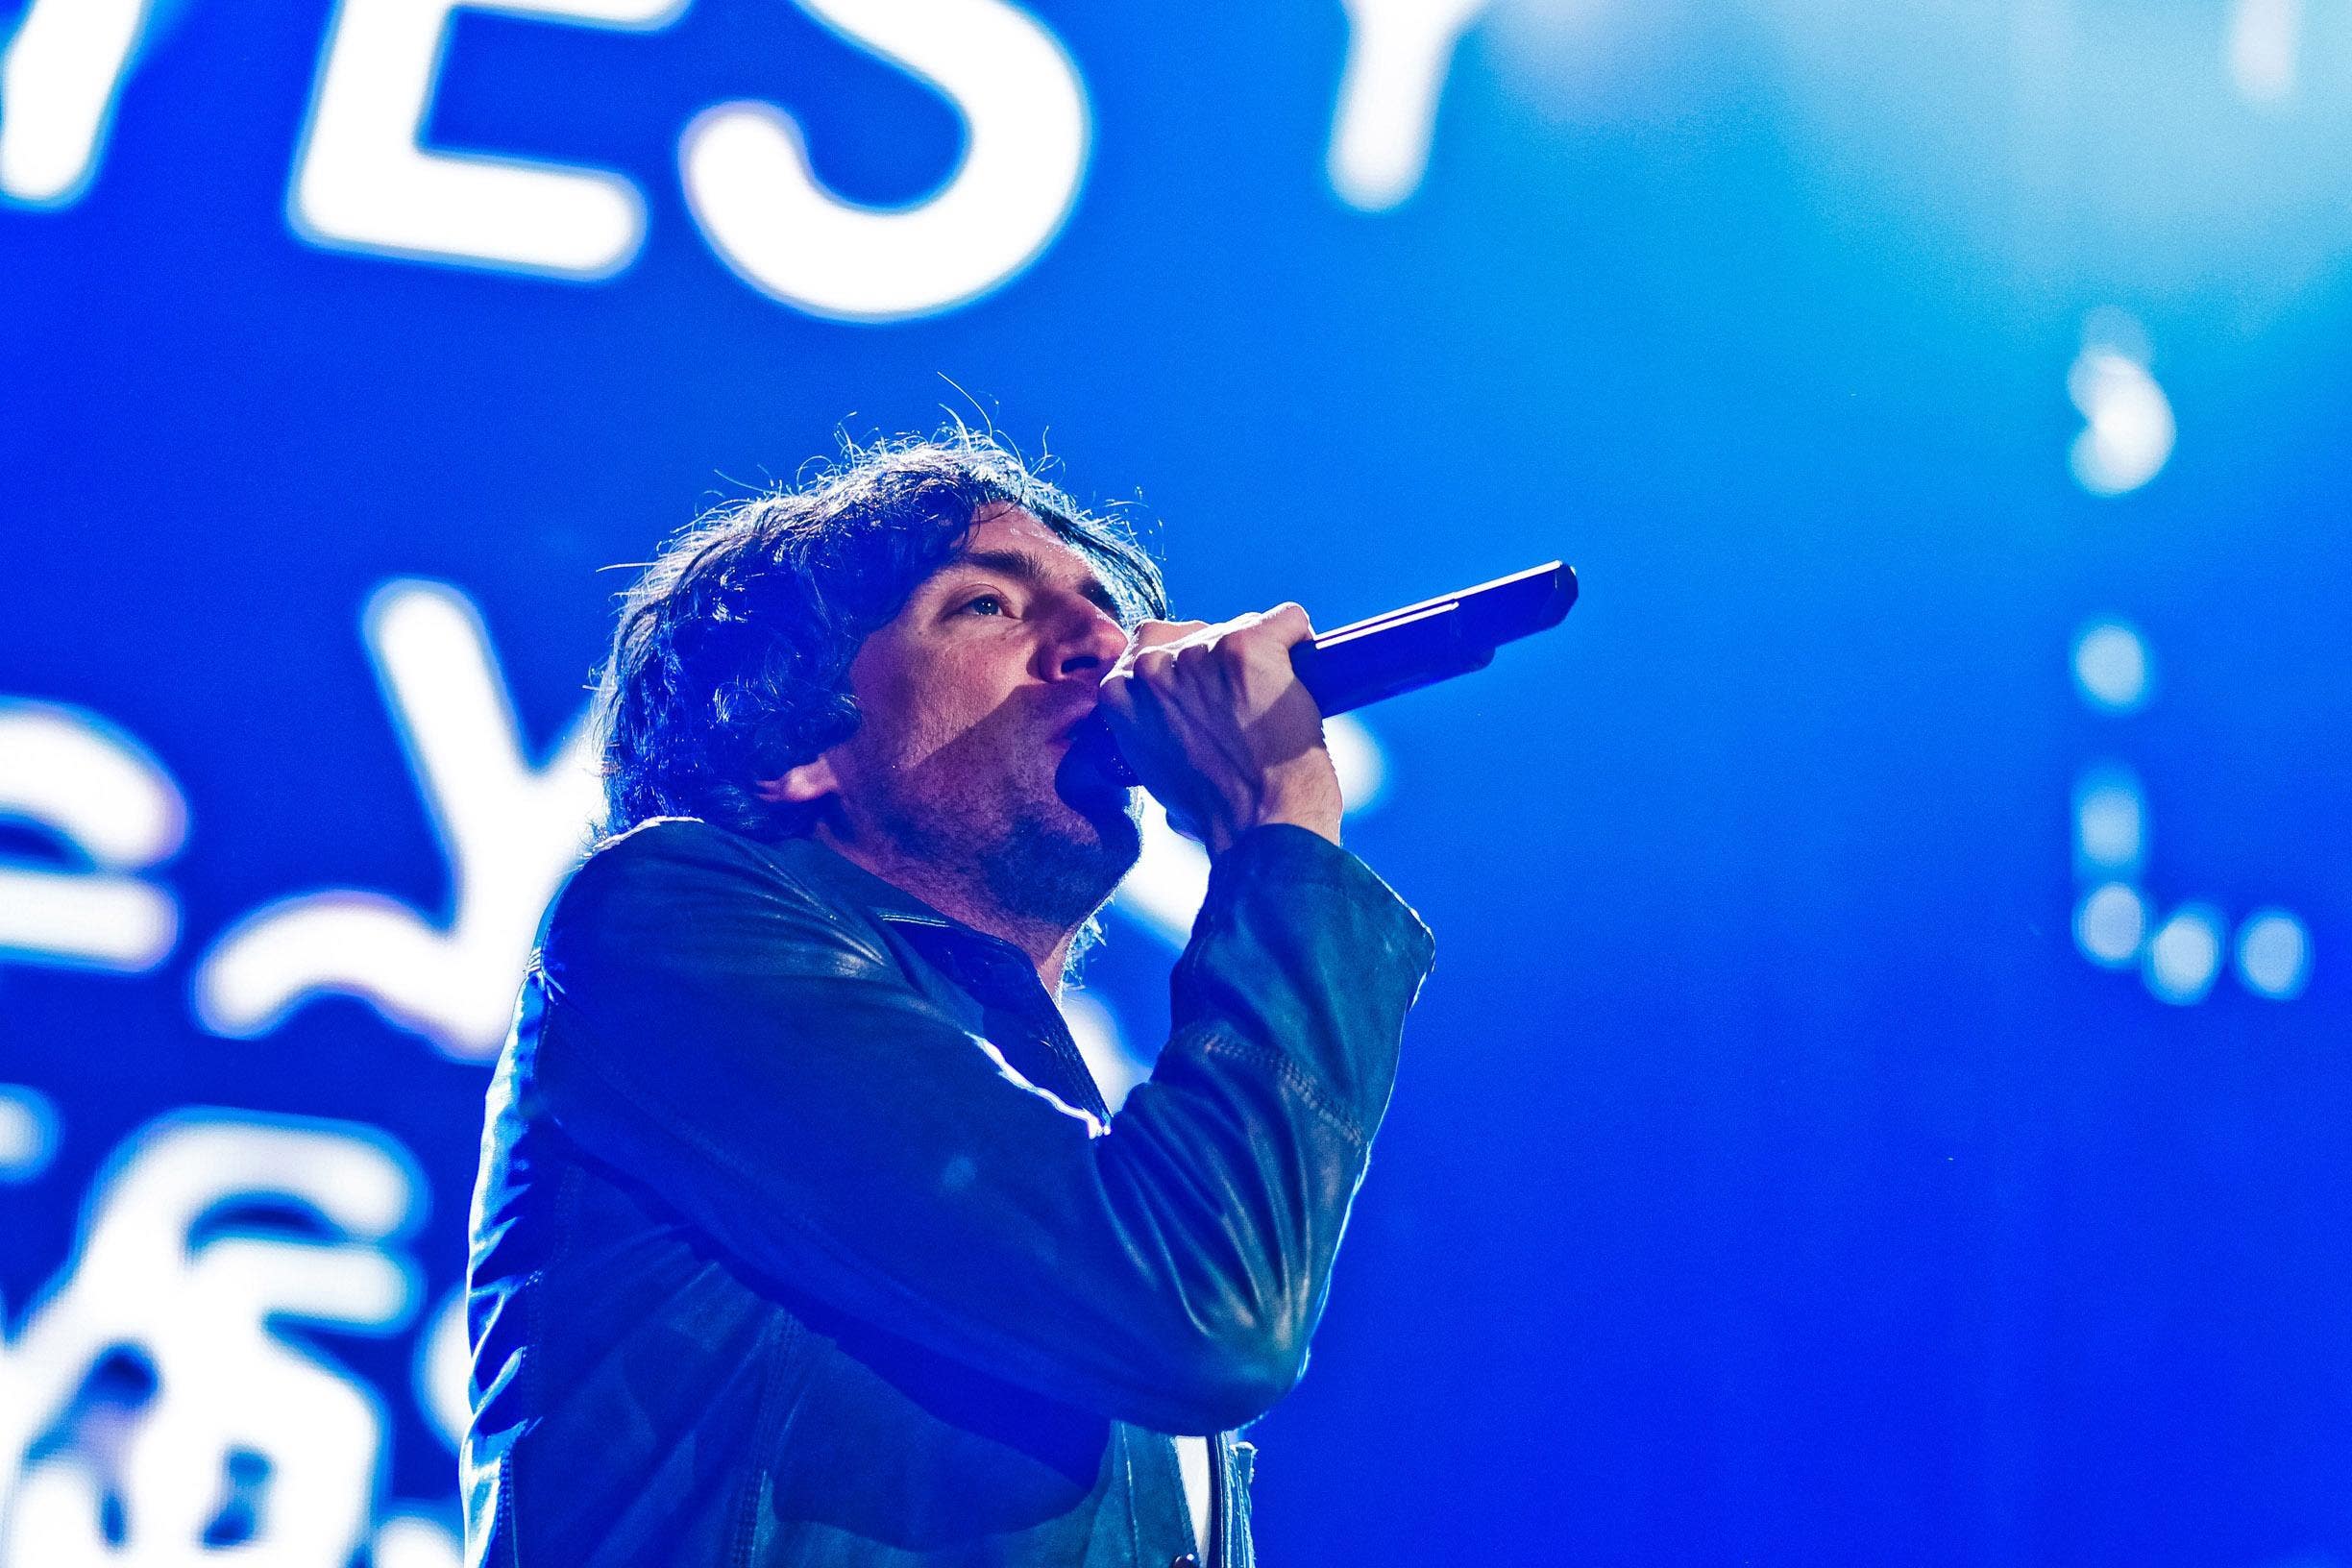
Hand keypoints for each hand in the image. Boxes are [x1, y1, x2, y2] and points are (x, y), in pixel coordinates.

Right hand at [1097, 604, 1342, 856]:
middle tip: (1242, 709)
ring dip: (1261, 661)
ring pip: (1242, 627)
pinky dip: (1300, 642)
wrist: (1260, 828)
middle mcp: (1152, 666)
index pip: (1151, 647)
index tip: (1209, 700)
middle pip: (1197, 632)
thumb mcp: (1155, 766)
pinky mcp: (1248, 645)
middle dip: (1221, 661)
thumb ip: (1153, 724)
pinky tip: (1302, 683)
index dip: (1188, 672)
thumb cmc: (1216, 812)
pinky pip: (1288, 619)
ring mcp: (1199, 654)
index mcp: (1119, 693)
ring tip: (1271, 709)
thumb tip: (1176, 718)